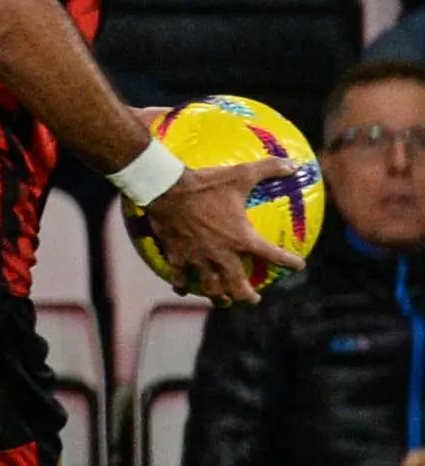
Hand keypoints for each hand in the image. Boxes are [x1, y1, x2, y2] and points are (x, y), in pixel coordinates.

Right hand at [141, 159, 305, 304]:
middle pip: (237, 285)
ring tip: (222, 301)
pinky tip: (182, 289)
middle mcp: (222, 254)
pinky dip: (182, 285)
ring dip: (219, 297)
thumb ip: (269, 169)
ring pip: (210, 287)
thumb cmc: (206, 184)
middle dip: (247, 295)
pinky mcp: (177, 256)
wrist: (167, 190)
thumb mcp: (241, 174)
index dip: (289, 262)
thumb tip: (293, 163)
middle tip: (253, 299)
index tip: (299, 266)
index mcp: (241, 238)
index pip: (272, 255)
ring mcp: (198, 257)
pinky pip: (180, 277)